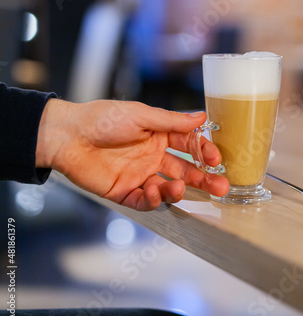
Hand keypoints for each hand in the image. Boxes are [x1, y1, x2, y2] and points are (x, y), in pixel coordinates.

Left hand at [36, 99, 228, 210]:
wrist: (69, 135)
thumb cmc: (103, 118)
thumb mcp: (140, 115)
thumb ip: (171, 121)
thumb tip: (202, 117)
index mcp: (158, 134)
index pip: (189, 144)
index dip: (204, 151)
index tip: (215, 158)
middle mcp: (152, 156)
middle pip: (184, 169)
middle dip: (203, 178)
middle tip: (221, 187)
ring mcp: (140, 174)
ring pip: (168, 187)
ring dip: (178, 190)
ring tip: (179, 187)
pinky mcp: (125, 191)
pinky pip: (145, 200)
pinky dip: (153, 200)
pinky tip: (154, 191)